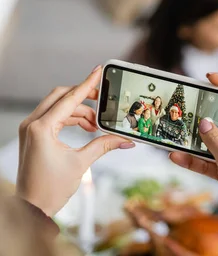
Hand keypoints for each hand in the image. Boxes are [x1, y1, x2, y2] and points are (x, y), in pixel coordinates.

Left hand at [16, 66, 135, 215]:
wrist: (31, 208)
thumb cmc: (49, 188)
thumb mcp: (81, 163)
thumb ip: (103, 145)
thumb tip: (124, 139)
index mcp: (42, 128)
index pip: (69, 98)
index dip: (87, 84)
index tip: (99, 71)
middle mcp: (32, 124)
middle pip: (61, 96)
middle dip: (84, 96)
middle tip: (102, 100)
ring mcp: (30, 129)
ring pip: (58, 106)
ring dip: (79, 111)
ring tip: (96, 124)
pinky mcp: (33, 135)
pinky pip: (53, 116)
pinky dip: (70, 118)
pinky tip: (85, 128)